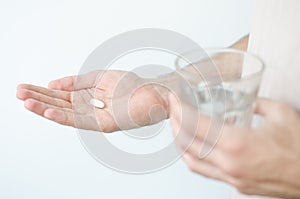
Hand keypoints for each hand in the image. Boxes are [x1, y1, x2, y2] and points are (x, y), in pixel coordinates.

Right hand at [17, 70, 168, 131]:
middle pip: (60, 104)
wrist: (155, 92)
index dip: (43, 91)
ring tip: (26, 102)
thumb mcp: (99, 78)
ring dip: (46, 108)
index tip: (24, 87)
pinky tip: (48, 111)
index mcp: (88, 98)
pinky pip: (81, 120)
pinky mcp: (105, 124)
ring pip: (67, 113)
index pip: (61, 95)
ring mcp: (96, 117)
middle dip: (39, 98)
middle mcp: (89, 109)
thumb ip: (76, 82)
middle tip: (18, 93)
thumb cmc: (131, 85)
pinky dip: (64, 116)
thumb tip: (52, 83)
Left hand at [169, 95, 299, 198]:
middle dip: (175, 124)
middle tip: (172, 110)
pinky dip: (194, 158)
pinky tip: (194, 148)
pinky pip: (205, 172)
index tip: (174, 101)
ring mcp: (231, 177)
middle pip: (188, 143)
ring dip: (180, 143)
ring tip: (177, 128)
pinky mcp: (236, 185)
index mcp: (237, 143)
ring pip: (192, 161)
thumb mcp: (280, 114)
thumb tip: (244, 100)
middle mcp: (229, 163)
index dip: (180, 110)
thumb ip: (256, 104)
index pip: (196, 125)